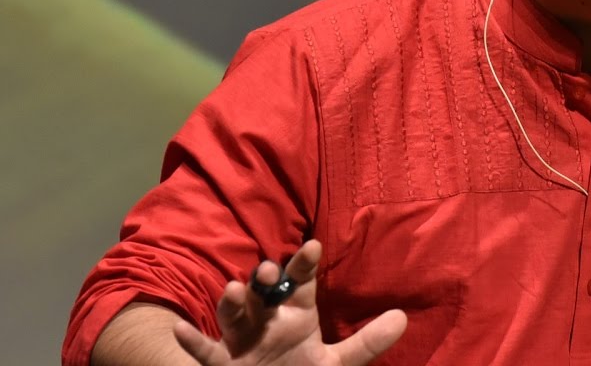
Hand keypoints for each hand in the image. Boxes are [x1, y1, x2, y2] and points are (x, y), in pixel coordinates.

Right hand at [172, 240, 406, 364]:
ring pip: (232, 314)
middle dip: (263, 278)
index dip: (304, 263)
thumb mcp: (335, 364)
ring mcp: (241, 339)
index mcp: (294, 314)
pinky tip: (180, 329)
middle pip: (263, 291)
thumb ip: (366, 343)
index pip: (300, 281)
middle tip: (268, 269)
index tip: (313, 246)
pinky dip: (190, 341)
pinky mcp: (221, 364)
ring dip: (231, 301)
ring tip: (234, 289)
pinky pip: (204, 351)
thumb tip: (402, 318)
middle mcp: (266, 319)